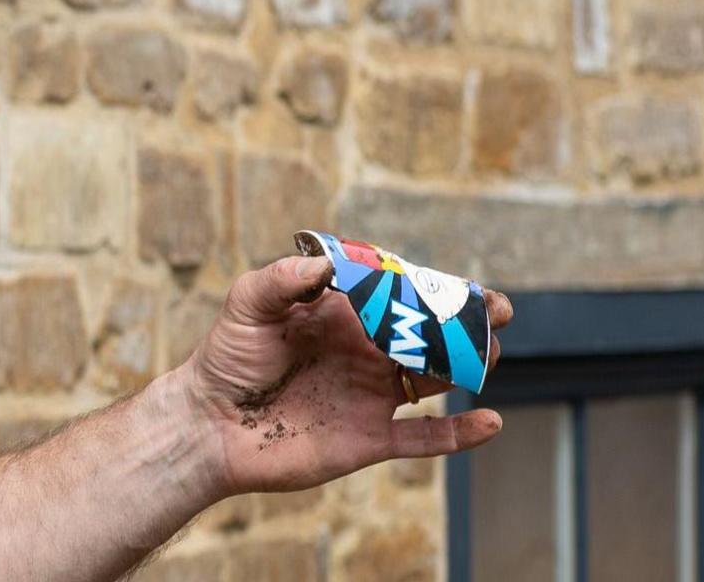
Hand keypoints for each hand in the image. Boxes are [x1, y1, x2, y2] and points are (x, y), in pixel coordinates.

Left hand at [179, 255, 512, 495]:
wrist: (208, 424)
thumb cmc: (225, 359)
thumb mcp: (248, 304)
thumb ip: (284, 279)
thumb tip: (328, 264)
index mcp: (343, 318)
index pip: (399, 299)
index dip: (434, 290)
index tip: (463, 286)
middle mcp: (364, 355)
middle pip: (430, 338)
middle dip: (465, 325)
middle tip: (494, 314)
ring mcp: (370, 398)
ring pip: (436, 382)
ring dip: (467, 367)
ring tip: (490, 354)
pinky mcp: (370, 439)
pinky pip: (424, 439)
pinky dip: (459, 435)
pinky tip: (491, 422)